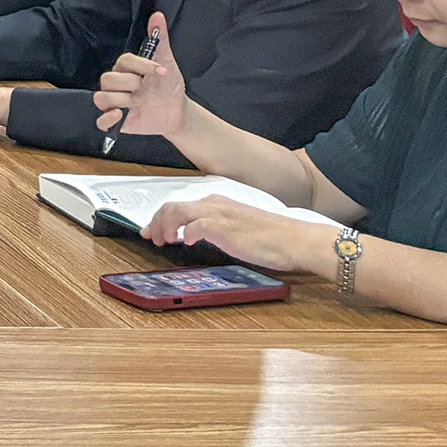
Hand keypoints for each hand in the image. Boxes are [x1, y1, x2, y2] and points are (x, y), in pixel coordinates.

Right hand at [94, 13, 188, 139]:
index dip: (142, 65)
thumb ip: (160, 39)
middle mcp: (118, 85)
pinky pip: (100, 121)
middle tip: (144, 87)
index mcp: (127, 69)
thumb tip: (157, 16)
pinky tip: (121, 115)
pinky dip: (108, 119)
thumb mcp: (167, 61)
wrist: (178, 111)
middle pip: (107, 79)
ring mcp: (116, 102)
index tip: (160, 71)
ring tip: (137, 103)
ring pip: (101, 98)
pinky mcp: (117, 121)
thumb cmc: (169, 86)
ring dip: (121, 100)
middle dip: (129, 83)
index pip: (124, 61)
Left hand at [145, 195, 332, 274]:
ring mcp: (220, 215)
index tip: (153, 230)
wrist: (296, 240)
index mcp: (218, 203)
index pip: (180, 205)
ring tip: (164, 241)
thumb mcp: (238, 229)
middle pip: (172, 206)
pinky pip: (196, 226)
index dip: (161, 217)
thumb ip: (217, 229)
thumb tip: (198, 237)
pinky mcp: (226, 228)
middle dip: (155, 221)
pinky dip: (186, 234)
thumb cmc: (273, 238)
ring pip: (177, 212)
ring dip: (164, 227)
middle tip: (150, 237)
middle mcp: (215, 204)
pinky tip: (186, 243)